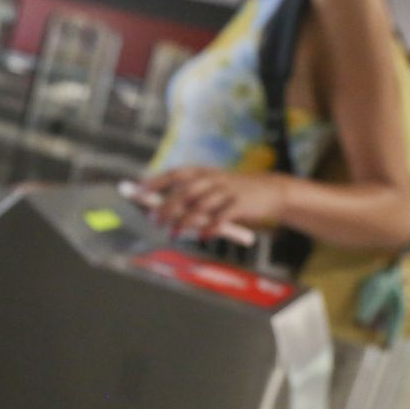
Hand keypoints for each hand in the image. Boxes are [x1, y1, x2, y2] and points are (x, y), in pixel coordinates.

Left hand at [133, 168, 287, 238]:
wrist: (271, 191)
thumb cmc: (233, 193)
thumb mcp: (211, 189)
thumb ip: (189, 198)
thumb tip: (158, 209)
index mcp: (203, 172)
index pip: (175, 174)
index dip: (156, 182)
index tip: (138, 192)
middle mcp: (213, 178)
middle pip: (184, 191)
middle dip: (166, 206)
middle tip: (153, 221)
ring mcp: (227, 190)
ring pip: (200, 206)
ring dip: (184, 221)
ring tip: (172, 234)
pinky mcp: (240, 204)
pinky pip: (221, 218)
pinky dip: (210, 228)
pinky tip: (202, 236)